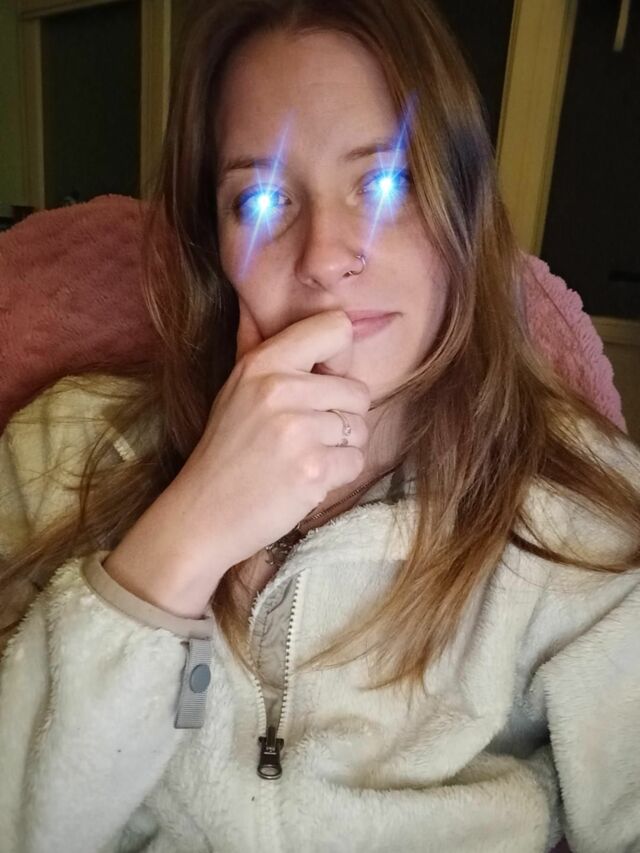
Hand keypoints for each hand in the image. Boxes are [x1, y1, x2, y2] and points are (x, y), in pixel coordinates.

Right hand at [104, 300, 370, 615]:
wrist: (201, 515)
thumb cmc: (224, 451)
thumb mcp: (233, 389)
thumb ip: (253, 346)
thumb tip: (250, 303)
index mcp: (263, 363)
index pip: (337, 328)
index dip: (339, 359)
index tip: (322, 381)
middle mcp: (281, 390)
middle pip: (358, 391)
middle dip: (341, 416)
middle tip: (304, 435)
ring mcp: (298, 432)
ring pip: (360, 429)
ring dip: (340, 448)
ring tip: (302, 458)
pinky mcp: (313, 471)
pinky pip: (356, 461)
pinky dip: (337, 475)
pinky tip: (305, 479)